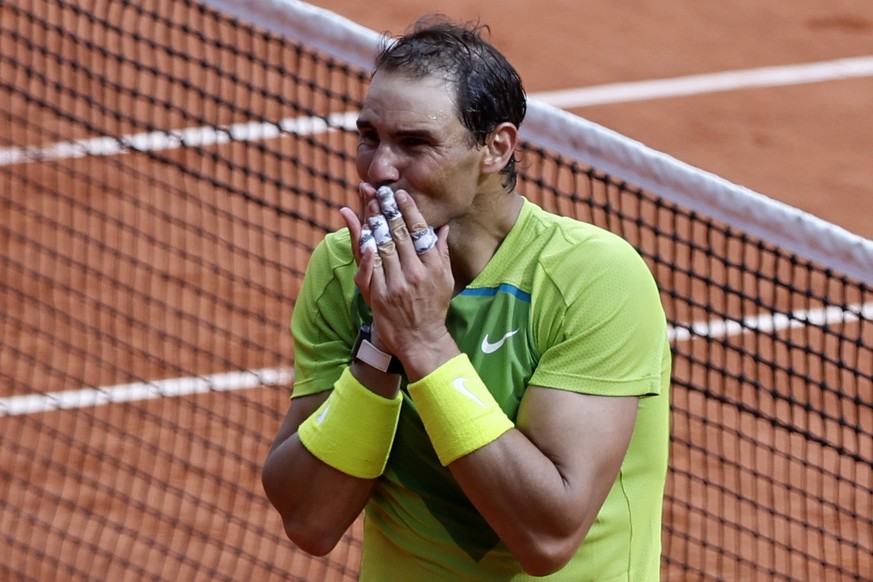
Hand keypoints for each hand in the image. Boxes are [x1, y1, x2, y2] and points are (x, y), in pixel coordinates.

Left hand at [340, 184, 455, 378]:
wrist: (420, 339)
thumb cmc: (433, 307)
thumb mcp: (445, 279)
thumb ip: (441, 252)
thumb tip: (442, 226)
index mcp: (433, 266)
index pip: (420, 231)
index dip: (408, 210)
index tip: (400, 194)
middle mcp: (415, 273)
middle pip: (398, 234)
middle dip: (387, 210)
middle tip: (379, 191)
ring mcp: (396, 284)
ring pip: (382, 246)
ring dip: (374, 222)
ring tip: (369, 203)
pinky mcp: (379, 295)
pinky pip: (370, 267)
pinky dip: (365, 248)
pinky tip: (360, 231)